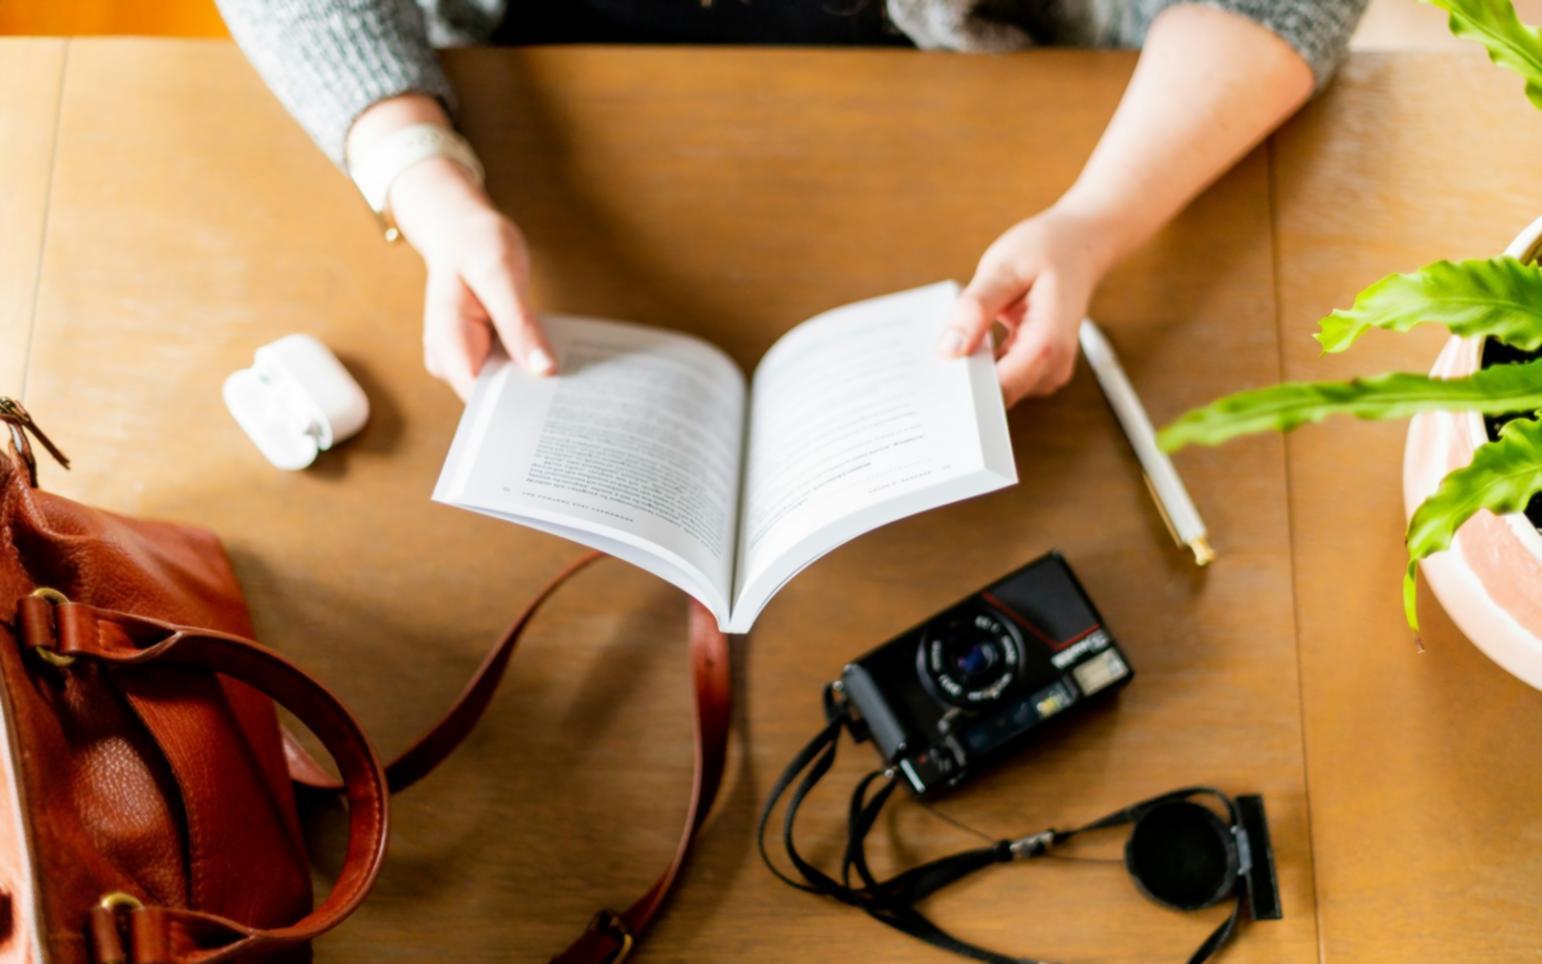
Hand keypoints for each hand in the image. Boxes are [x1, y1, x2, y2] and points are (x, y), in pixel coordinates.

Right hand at [388, 156, 555, 398]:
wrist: (458, 229)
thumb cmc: (475, 245)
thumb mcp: (501, 276)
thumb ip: (520, 325)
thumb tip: (543, 370)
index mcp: (448, 344)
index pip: (481, 400)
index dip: (516, 406)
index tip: (555, 404)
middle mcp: (448, 360)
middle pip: (493, 399)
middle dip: (529, 394)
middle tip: (572, 389)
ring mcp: (462, 358)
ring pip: (502, 388)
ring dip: (531, 381)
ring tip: (565, 371)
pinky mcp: (477, 354)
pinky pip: (506, 371)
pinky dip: (527, 365)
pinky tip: (549, 357)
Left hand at [937, 203, 1119, 405]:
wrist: (1081, 244)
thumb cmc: (1048, 249)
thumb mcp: (1003, 268)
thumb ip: (975, 309)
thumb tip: (949, 349)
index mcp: (1046, 345)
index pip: (998, 392)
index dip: (965, 387)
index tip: (938, 372)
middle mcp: (1052, 367)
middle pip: (996, 395)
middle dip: (966, 375)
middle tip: (945, 343)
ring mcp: (1048, 371)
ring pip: (997, 389)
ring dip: (975, 366)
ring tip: (968, 331)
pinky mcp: (1040, 369)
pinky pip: (1004, 377)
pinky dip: (985, 361)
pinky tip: (979, 336)